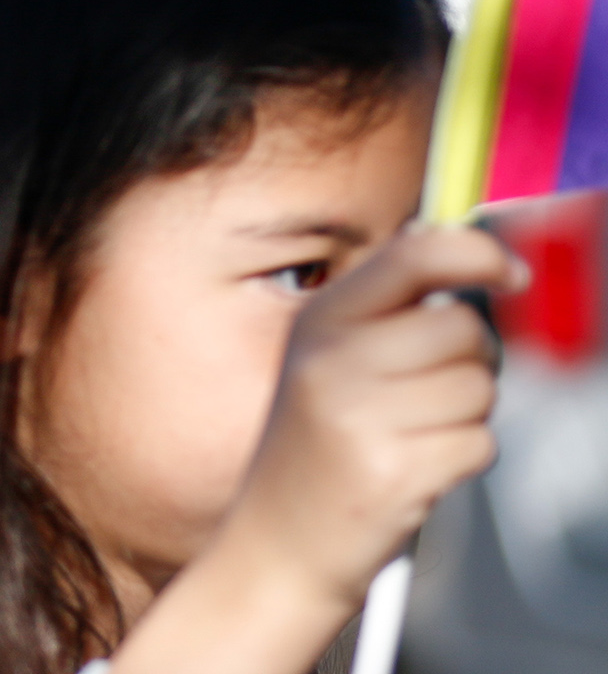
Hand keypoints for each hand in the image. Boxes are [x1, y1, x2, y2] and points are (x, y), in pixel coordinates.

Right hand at [232, 225, 517, 604]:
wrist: (279, 541)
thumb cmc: (319, 445)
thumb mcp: (327, 359)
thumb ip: (385, 306)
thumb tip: (458, 247)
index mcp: (319, 320)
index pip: (414, 257)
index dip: (477, 253)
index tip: (510, 272)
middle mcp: (333, 361)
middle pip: (463, 328)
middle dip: (471, 359)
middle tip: (432, 390)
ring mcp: (359, 417)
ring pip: (479, 388)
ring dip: (466, 413)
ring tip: (414, 434)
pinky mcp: (394, 473)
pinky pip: (479, 444)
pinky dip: (463, 458)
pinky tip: (417, 469)